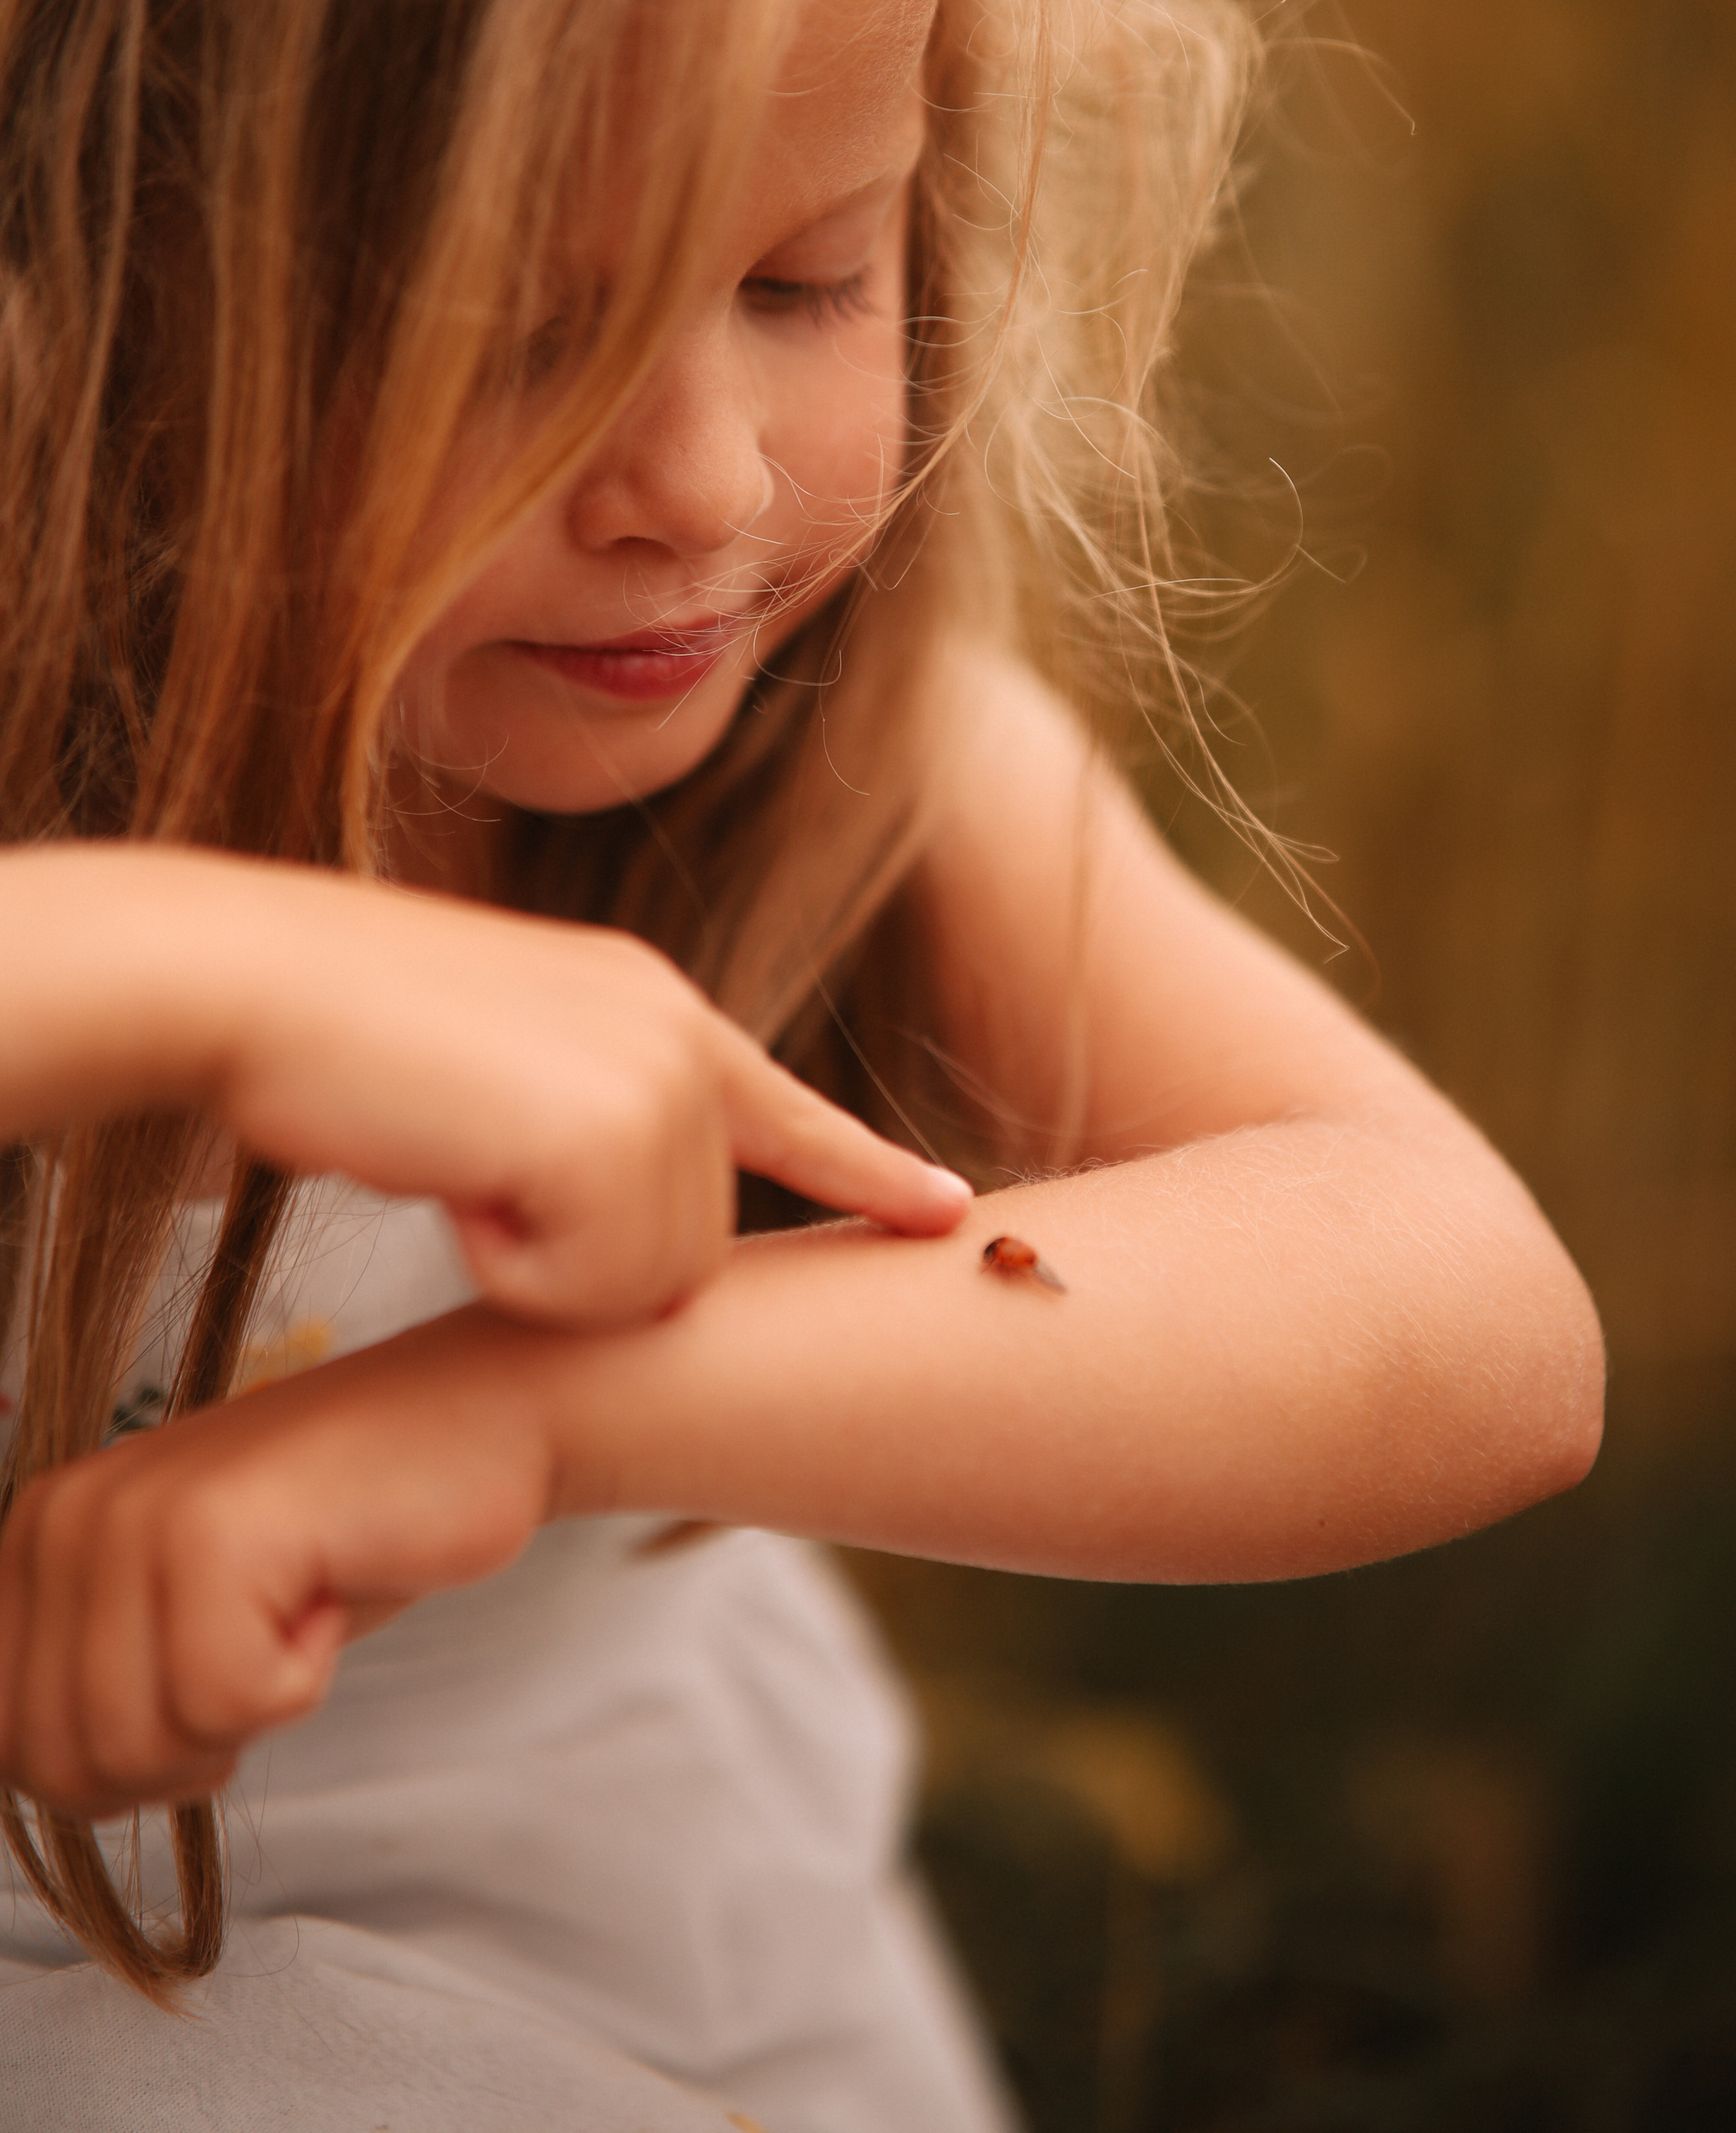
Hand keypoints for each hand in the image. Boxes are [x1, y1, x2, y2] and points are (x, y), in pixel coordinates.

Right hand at [0, 847, 971, 1329]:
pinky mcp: (619, 1130)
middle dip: (577, 1258)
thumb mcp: (490, 1059)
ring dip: (537, 1264)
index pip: (786, 1109)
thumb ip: (582, 1123)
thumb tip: (632, 1225)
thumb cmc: (331, 1034)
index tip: (952, 1213)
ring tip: (455, 1159)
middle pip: (689, 1253)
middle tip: (471, 1170)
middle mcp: (676, 1030)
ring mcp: (656, 1075)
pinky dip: (509, 1267)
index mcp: (647, 1003)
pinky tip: (450, 1174)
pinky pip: (594, 1291)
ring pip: (649, 1284)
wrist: (249, 979)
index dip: (868, 1171)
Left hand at [0, 1314, 546, 1820]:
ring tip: (294, 1617)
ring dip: (246, 1715)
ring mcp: (134, 1515)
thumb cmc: (345, 1536)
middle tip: (262, 1659)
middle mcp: (64, 1517)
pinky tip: (327, 1594)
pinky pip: (229, 1702)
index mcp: (38, 1538)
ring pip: (139, 1743)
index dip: (118, 1771)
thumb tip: (51, 1780)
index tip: (207, 1690)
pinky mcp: (216, 1529)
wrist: (479, 1426)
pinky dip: (302, 1681)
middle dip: (183, 1754)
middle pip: (66, 1763)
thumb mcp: (182, 1619)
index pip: (10, 1748)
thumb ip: (94, 1683)